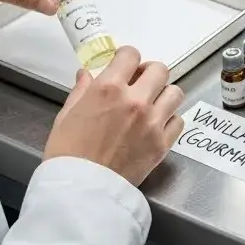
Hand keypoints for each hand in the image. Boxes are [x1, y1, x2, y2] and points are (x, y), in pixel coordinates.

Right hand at [45, 47, 184, 186]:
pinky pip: (178, 120)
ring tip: (152, 104)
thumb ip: (81, 92)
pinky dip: (170, 120)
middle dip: (149, 73)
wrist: (81, 190)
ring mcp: (153, 122)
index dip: (128, 58)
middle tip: (140, 84)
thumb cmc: (67, 153)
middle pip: (160, 69)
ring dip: (164, 94)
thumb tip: (86, 75)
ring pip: (175, 92)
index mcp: (108, 89)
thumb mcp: (66, 116)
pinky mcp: (163, 143)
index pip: (131, 55)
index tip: (125, 66)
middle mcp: (136, 101)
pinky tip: (156, 125)